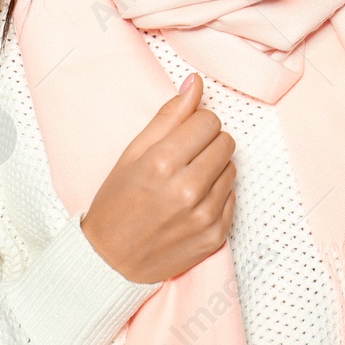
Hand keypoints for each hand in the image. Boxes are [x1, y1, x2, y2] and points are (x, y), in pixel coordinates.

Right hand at [80, 73, 236, 283]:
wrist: (111, 261)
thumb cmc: (117, 203)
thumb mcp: (132, 153)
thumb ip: (168, 116)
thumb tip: (195, 82)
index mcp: (162, 163)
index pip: (208, 120)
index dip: (196, 124)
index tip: (183, 135)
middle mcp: (186, 190)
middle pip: (225, 141)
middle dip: (207, 143)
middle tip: (184, 158)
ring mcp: (204, 216)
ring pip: (232, 168)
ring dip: (213, 169)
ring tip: (185, 182)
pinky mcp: (216, 236)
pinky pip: (233, 196)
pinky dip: (216, 195)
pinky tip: (192, 203)